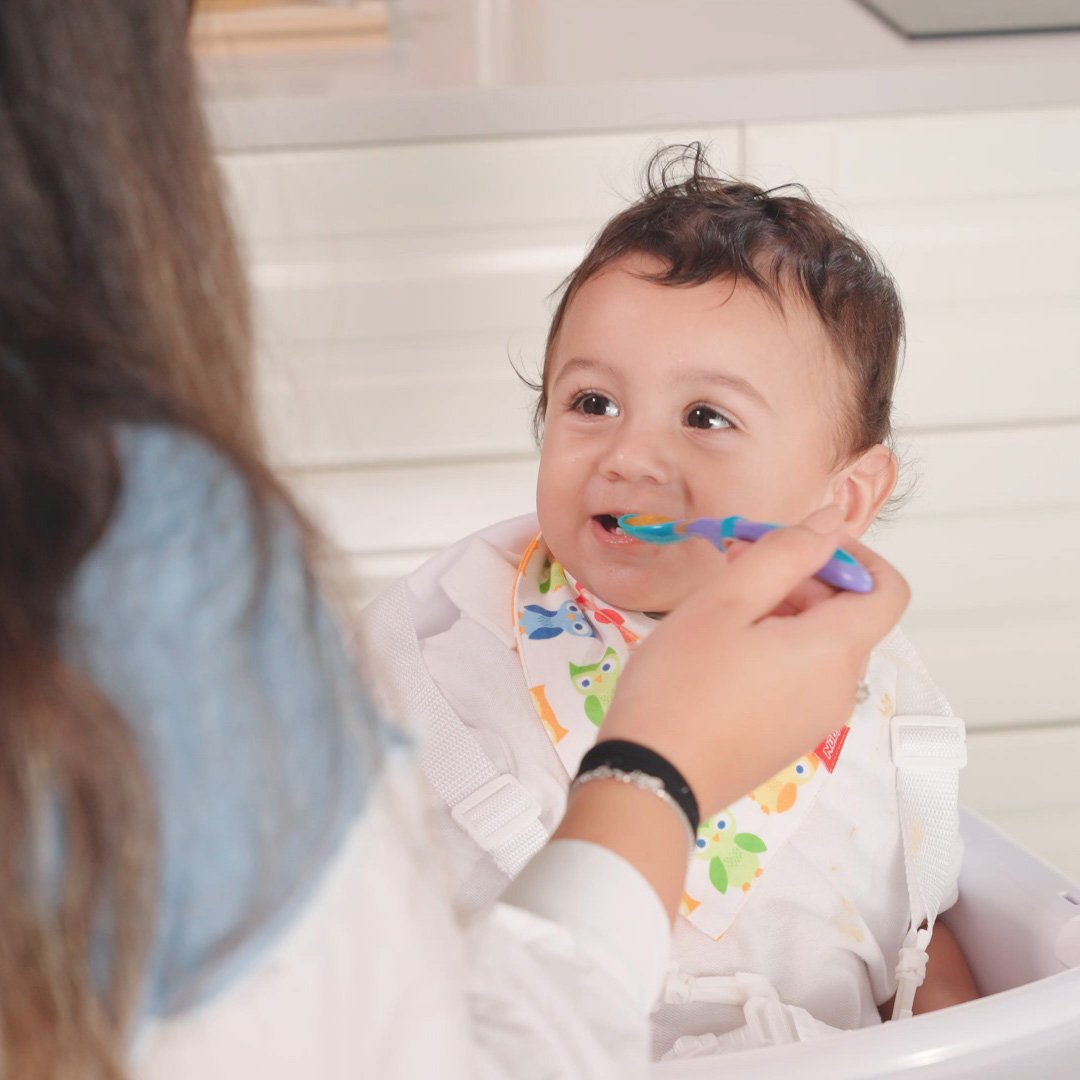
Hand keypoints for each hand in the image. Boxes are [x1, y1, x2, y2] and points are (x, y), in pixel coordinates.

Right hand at [596, 506, 910, 818]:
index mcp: (835, 650)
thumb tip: (833, 521)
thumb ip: (785, 553)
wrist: (651, 778)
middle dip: (803, 579)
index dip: (852, 555)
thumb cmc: (682, 683)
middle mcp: (841, 687)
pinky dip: (776, 649)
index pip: (888, 589)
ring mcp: (818, 718)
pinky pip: (802, 677)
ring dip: (784, 613)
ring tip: (720, 611)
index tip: (795, 545)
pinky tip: (721, 652)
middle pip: (849, 615)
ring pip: (821, 645)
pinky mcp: (791, 737)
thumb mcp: (726, 601)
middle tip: (734, 568)